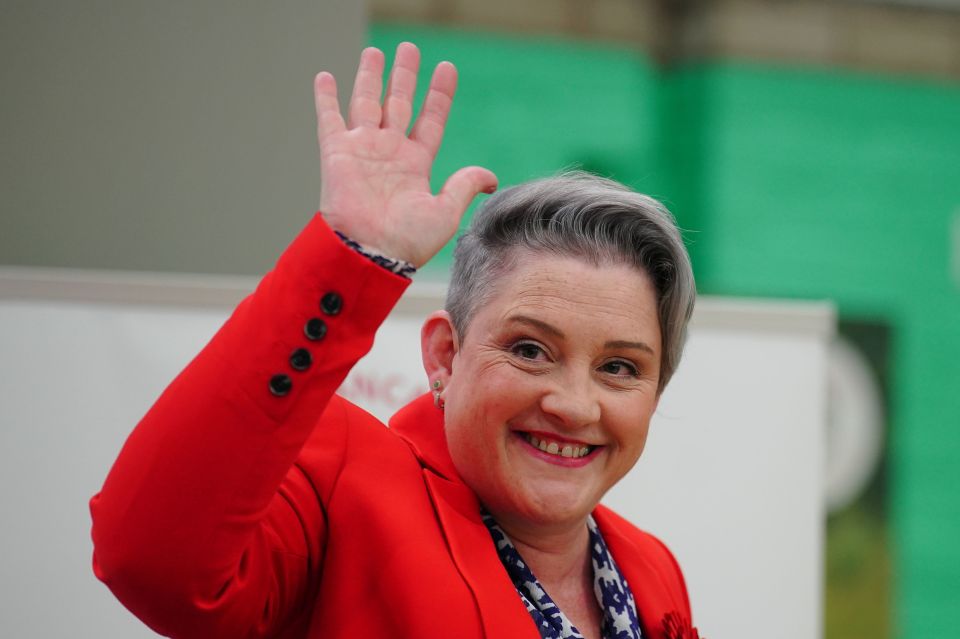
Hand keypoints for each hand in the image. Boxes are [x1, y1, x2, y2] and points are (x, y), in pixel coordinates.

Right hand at [314, 43, 497, 266]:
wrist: (370, 253)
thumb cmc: (407, 240)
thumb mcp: (446, 211)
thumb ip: (465, 186)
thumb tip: (491, 178)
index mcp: (416, 165)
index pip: (430, 120)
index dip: (439, 95)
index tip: (447, 68)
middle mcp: (389, 153)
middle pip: (399, 103)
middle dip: (404, 76)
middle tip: (409, 49)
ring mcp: (363, 151)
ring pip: (367, 103)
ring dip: (370, 77)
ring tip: (374, 53)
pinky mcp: (337, 153)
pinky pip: (330, 119)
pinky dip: (326, 98)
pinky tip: (325, 77)